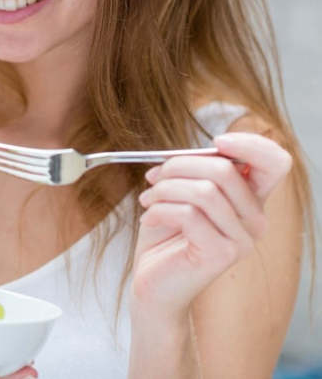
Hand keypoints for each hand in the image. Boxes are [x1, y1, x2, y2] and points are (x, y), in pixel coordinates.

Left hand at [130, 131, 291, 320]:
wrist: (152, 281)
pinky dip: (159, 209)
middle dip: (179, 165)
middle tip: (153, 176)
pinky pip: (188, 214)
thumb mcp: (181, 191)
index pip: (275, 162)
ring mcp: (241, 239)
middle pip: (225, 169)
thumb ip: (198, 169)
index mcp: (249, 199)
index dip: (250, 144)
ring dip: (164, 188)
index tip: (216, 142)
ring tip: (148, 199)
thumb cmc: (165, 234)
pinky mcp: (221, 254)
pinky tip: (149, 219)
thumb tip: (207, 148)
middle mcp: (254, 220)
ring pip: (203, 190)